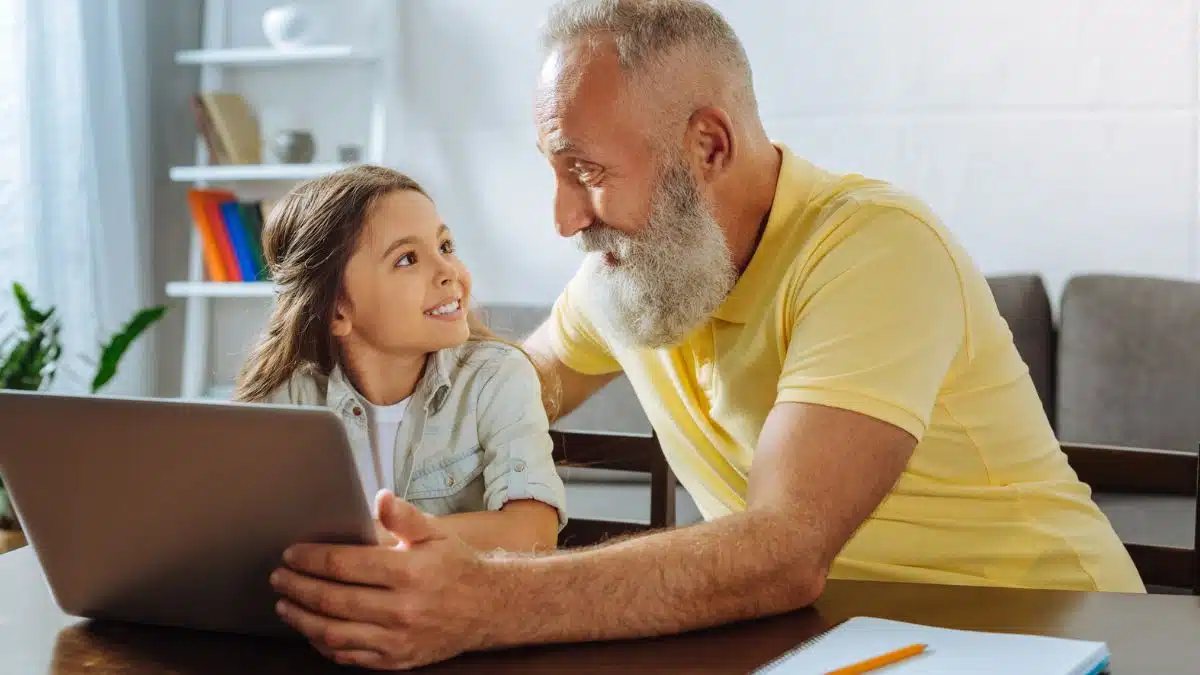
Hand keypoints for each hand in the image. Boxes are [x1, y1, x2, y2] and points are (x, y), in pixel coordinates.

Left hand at [270, 491, 498, 669]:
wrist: (488, 609)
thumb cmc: (456, 567)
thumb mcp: (436, 534)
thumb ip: (404, 517)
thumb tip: (379, 497)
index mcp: (409, 572)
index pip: (345, 565)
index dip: (312, 559)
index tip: (292, 553)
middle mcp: (402, 609)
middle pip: (333, 600)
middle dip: (298, 587)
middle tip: (279, 577)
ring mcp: (397, 639)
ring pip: (334, 633)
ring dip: (302, 619)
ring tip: (285, 605)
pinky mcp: (396, 660)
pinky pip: (349, 657)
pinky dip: (323, 645)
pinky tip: (311, 631)